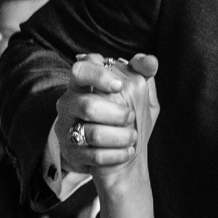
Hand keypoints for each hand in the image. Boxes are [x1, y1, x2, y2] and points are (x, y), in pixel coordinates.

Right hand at [54, 55, 141, 175]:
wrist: (119, 153)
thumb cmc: (126, 117)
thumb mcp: (137, 93)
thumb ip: (142, 73)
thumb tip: (150, 61)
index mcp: (82, 83)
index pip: (82, 69)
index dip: (99, 76)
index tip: (119, 86)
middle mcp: (69, 103)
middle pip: (88, 105)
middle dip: (117, 114)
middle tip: (131, 117)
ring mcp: (66, 128)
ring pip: (93, 133)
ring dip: (121, 137)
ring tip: (132, 137)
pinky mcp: (70, 153)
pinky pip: (95, 156)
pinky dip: (118, 154)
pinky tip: (128, 152)